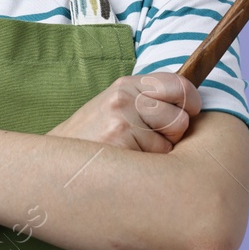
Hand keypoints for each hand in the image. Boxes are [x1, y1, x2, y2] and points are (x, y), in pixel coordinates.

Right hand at [49, 73, 201, 152]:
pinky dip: (149, 166)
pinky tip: (126, 164)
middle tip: (152, 140)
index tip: (191, 110)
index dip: (191, 100)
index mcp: (125, 85)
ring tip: (133, 153)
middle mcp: (123, 96)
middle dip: (175, 133)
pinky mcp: (121, 139)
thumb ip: (147, 101)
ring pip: (172, 138)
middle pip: (181, 115)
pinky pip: (159, 157)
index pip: (177, 83)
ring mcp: (121, 118)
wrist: (57, 164)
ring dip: (160, 152)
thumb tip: (191, 105)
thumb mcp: (115, 110)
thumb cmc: (92, 141)